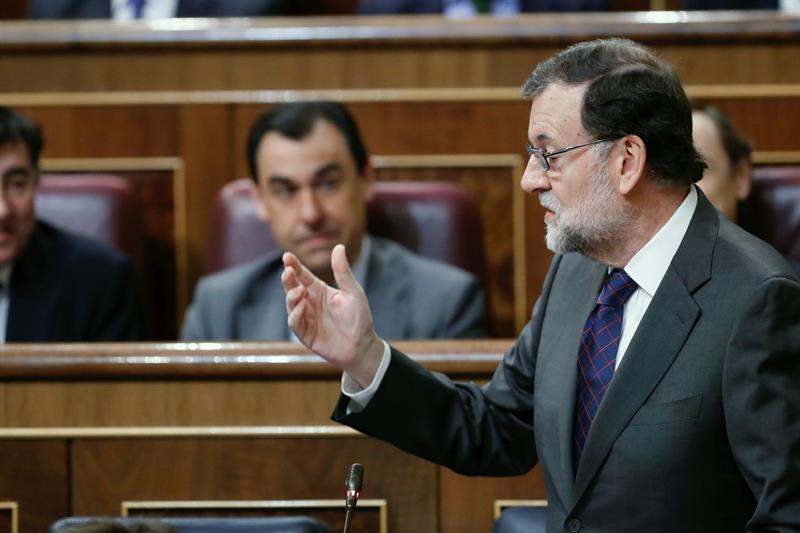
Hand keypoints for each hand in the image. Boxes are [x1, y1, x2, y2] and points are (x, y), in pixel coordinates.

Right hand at [282, 244, 383, 387]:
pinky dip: (296, 314)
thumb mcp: (353, 291)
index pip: (303, 275)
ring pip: (290, 304)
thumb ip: (343, 271)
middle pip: (292, 287)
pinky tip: (302, 306)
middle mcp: (310, 302)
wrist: (362, 346)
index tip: (287, 256)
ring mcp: (306, 318)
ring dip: (291, 296)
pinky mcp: (305, 334)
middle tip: (288, 271)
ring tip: (299, 291)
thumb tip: (339, 246)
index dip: (294, 265)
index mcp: (319, 290)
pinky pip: (295, 323)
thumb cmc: (359, 318)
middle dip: (288, 279)